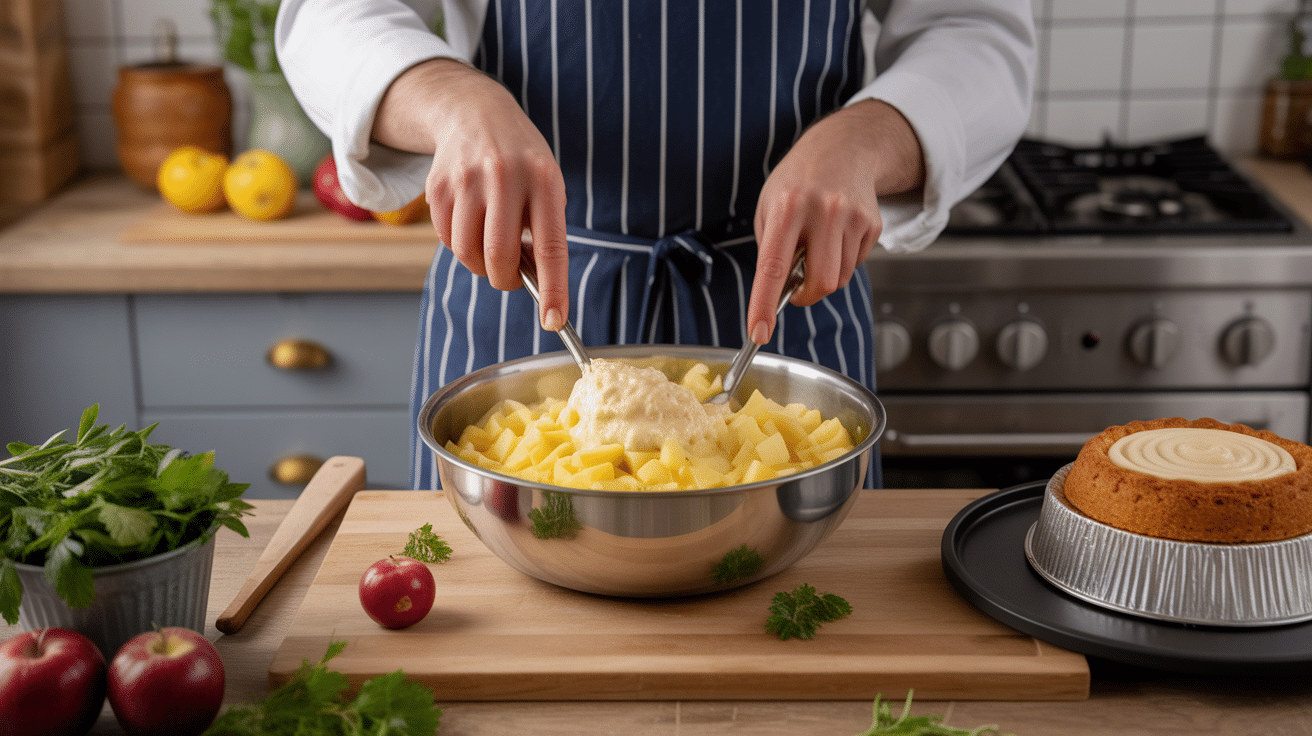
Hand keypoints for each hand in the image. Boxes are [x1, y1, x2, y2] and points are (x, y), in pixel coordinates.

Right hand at [373, 58, 569, 330]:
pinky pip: (447, 239)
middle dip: (506, 279)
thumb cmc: (522, 162)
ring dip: (481, 264)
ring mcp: (466, 180)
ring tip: (492, 242)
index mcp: (544, 179)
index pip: (550, 247)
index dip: (553, 289)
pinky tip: (472, 222)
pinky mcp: (437, 186)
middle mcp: (504, 176)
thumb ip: (544, 231)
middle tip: (512, 276)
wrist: (475, 113)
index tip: (554, 321)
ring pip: (468, 253)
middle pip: (499, 257)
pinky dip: (461, 244)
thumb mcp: (547, 184)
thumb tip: (532, 283)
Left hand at [749, 99, 923, 344]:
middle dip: (806, 295)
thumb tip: (780, 293)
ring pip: (839, 278)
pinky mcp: (872, 223)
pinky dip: (842, 261)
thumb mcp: (769, 207)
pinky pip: (855, 264)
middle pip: (820, 282)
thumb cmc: (797, 182)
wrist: (842, 149)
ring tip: (817, 245)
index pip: (773, 267)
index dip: (764, 304)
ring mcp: (852, 216)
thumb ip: (770, 250)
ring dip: (824, 275)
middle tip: (796, 288)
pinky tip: (836, 235)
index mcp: (787, 207)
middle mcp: (823, 211)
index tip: (759, 332)